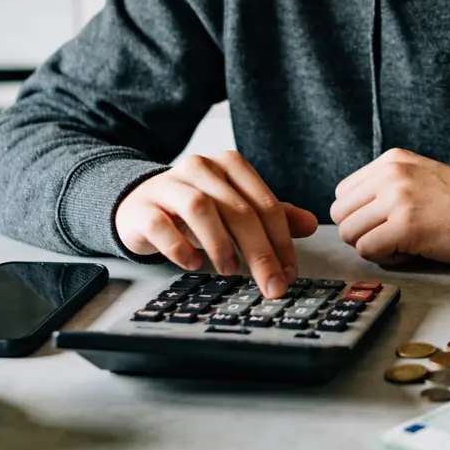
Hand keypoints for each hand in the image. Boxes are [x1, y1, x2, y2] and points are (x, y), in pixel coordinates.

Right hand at [115, 151, 318, 297]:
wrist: (138, 203)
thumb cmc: (194, 209)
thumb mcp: (235, 207)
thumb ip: (273, 214)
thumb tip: (311, 224)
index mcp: (230, 165)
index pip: (264, 204)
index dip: (281, 241)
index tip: (289, 273)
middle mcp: (201, 168)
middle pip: (238, 210)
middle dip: (260, 251)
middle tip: (270, 284)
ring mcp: (168, 184)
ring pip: (200, 209)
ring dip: (220, 244)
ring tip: (229, 271)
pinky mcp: (143, 207)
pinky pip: (161, 224)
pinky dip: (179, 246)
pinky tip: (192, 264)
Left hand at [330, 149, 449, 266]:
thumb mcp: (420, 177)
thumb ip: (387, 187)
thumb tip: (353, 214)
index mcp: (392, 160)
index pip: (344, 193)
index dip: (360, 215)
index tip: (384, 222)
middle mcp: (391, 174)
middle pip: (341, 213)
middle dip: (361, 232)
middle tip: (391, 237)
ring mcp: (398, 198)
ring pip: (349, 233)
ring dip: (373, 246)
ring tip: (403, 244)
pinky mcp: (406, 225)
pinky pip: (367, 250)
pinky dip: (385, 259)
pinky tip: (410, 252)